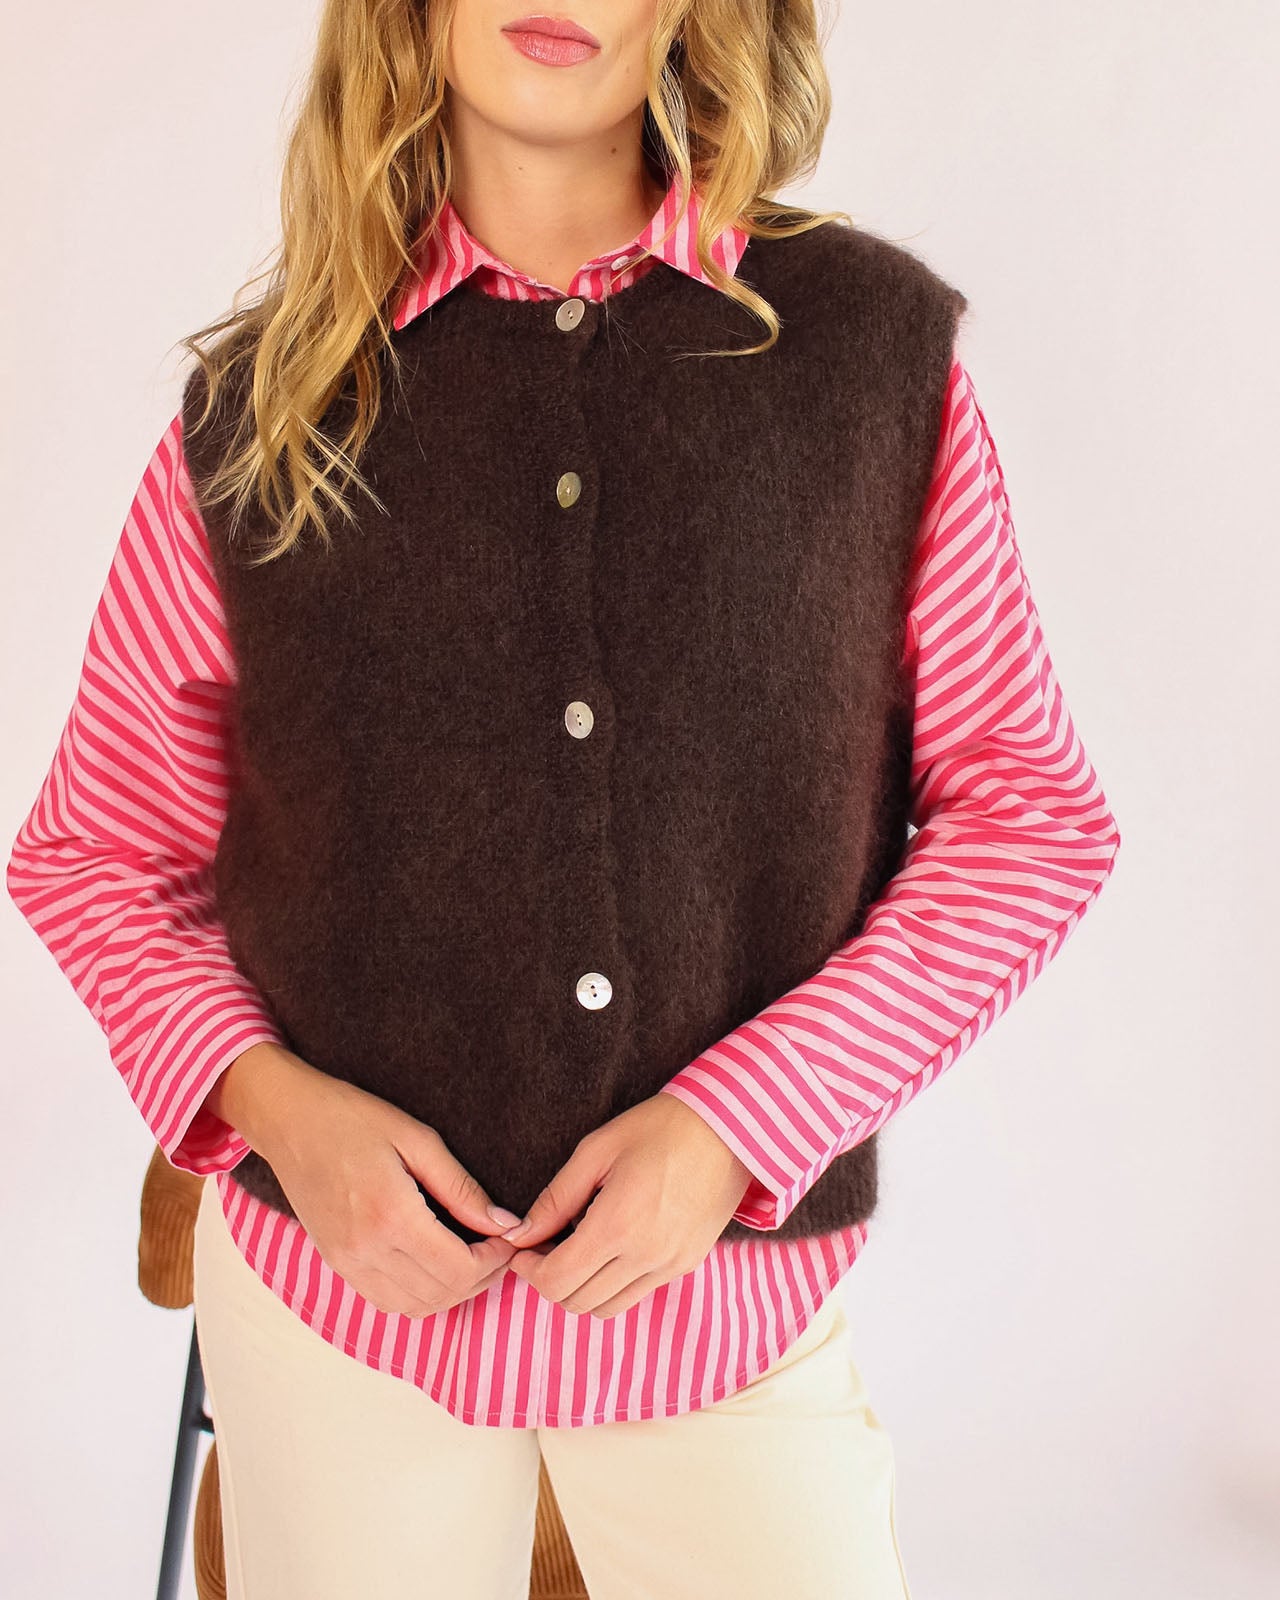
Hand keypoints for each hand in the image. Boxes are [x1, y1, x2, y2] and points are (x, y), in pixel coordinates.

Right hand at [225, 1046, 522, 1317]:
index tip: (508, 1238)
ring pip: (415, 1307)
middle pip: (442, 1294)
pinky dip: (419, 1294)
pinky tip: (434, 1264)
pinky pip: (386, 1301)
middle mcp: (366, 1250)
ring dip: (452, 1291)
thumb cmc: (352, 1118)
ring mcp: (347, 1262)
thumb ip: (462, 1188)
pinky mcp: (336, 1264)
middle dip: (481, 1277)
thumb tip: (505, 1224)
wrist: (288, 1120)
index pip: (458, 1269)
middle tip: (497, 1248)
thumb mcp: (417, 1139)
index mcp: (390, 1215)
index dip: (495, 1261)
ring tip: (471, 1257)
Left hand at [498, 1093, 753, 1318]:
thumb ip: (555, 1199)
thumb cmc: (659, 1128)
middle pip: (577, 1302)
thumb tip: (521, 1234)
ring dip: (581, 1289)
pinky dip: (612, 1284)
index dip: (529, 1271)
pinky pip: (637, 1294)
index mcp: (617, 1225)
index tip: (522, 1249)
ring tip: (577, 1249)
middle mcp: (645, 1256)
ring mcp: (670, 1265)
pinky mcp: (686, 1264)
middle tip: (544, 1248)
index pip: (557, 1281)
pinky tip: (610, 1247)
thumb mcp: (596, 1150)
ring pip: (607, 1308)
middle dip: (550, 1281)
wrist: (728, 1128)